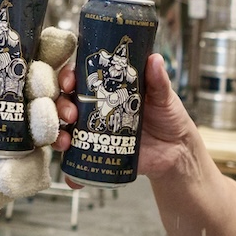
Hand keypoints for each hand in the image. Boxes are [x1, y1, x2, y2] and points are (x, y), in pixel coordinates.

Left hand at [0, 0, 76, 235]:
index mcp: (22, 79)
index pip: (51, 55)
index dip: (57, 50)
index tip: (57, 46)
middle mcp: (35, 107)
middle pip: (57, 89)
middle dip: (49, 86)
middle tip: (40, 91)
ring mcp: (37, 142)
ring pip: (57, 130)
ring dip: (49, 125)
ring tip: (40, 131)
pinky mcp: (30, 175)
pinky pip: (34, 175)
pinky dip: (19, 175)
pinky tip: (7, 174)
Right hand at [57, 52, 197, 186]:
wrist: (177, 152)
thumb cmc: (169, 118)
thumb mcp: (164, 97)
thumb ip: (158, 81)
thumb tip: (155, 59)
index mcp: (109, 88)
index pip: (80, 76)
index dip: (68, 76)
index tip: (70, 82)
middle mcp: (96, 107)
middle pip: (66, 101)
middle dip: (61, 106)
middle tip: (70, 115)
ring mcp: (95, 130)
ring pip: (66, 128)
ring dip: (58, 134)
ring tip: (66, 141)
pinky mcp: (98, 152)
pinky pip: (78, 159)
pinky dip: (70, 169)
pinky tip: (72, 175)